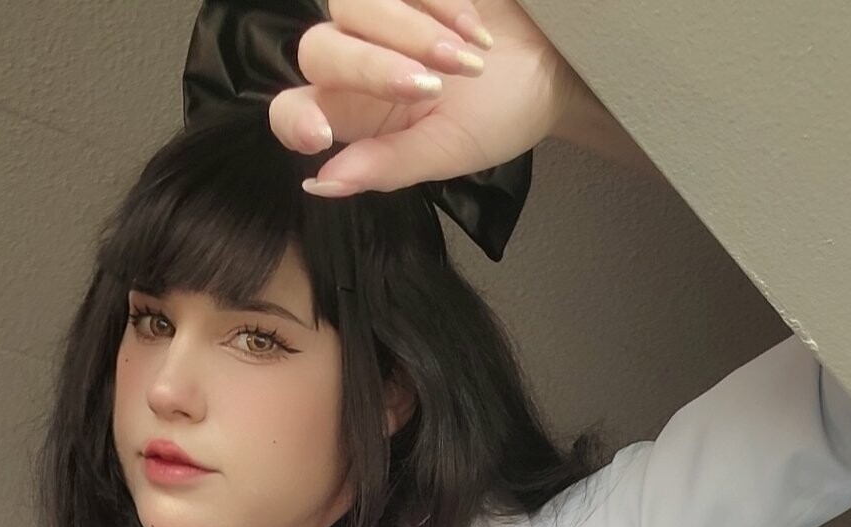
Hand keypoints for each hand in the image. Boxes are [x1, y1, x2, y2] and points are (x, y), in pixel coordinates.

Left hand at [268, 0, 581, 195]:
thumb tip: (321, 184)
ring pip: (349, 5)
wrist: (558, 61)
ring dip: (409, 32)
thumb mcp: (447, 151)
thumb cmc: (502, 113)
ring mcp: (380, 12)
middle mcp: (357, 62)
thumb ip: (386, 166)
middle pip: (317, 52)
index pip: (292, 112)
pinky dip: (438, 2)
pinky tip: (473, 27)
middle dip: (371, 68)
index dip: (292, 119)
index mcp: (358, 117)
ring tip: (467, 58)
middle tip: (431, 86)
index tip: (320, 133)